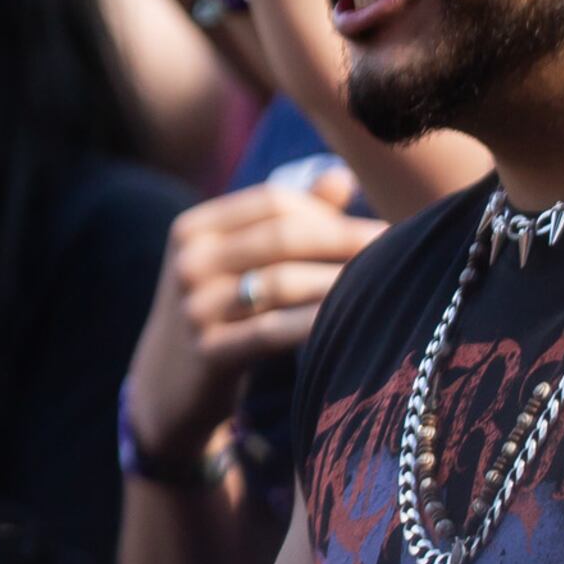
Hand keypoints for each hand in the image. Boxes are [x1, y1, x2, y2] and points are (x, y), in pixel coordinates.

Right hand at [121, 167, 383, 462]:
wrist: (168, 386)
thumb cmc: (220, 313)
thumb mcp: (236, 262)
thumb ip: (283, 219)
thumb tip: (339, 177)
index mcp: (193, 229)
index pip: (272, 201)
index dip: (328, 211)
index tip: (373, 226)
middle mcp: (188, 262)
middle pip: (281, 236)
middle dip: (345, 239)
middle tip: (395, 247)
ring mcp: (194, 307)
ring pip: (283, 282)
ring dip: (339, 281)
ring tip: (381, 286)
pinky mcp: (207, 352)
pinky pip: (274, 330)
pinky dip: (316, 322)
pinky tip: (351, 322)